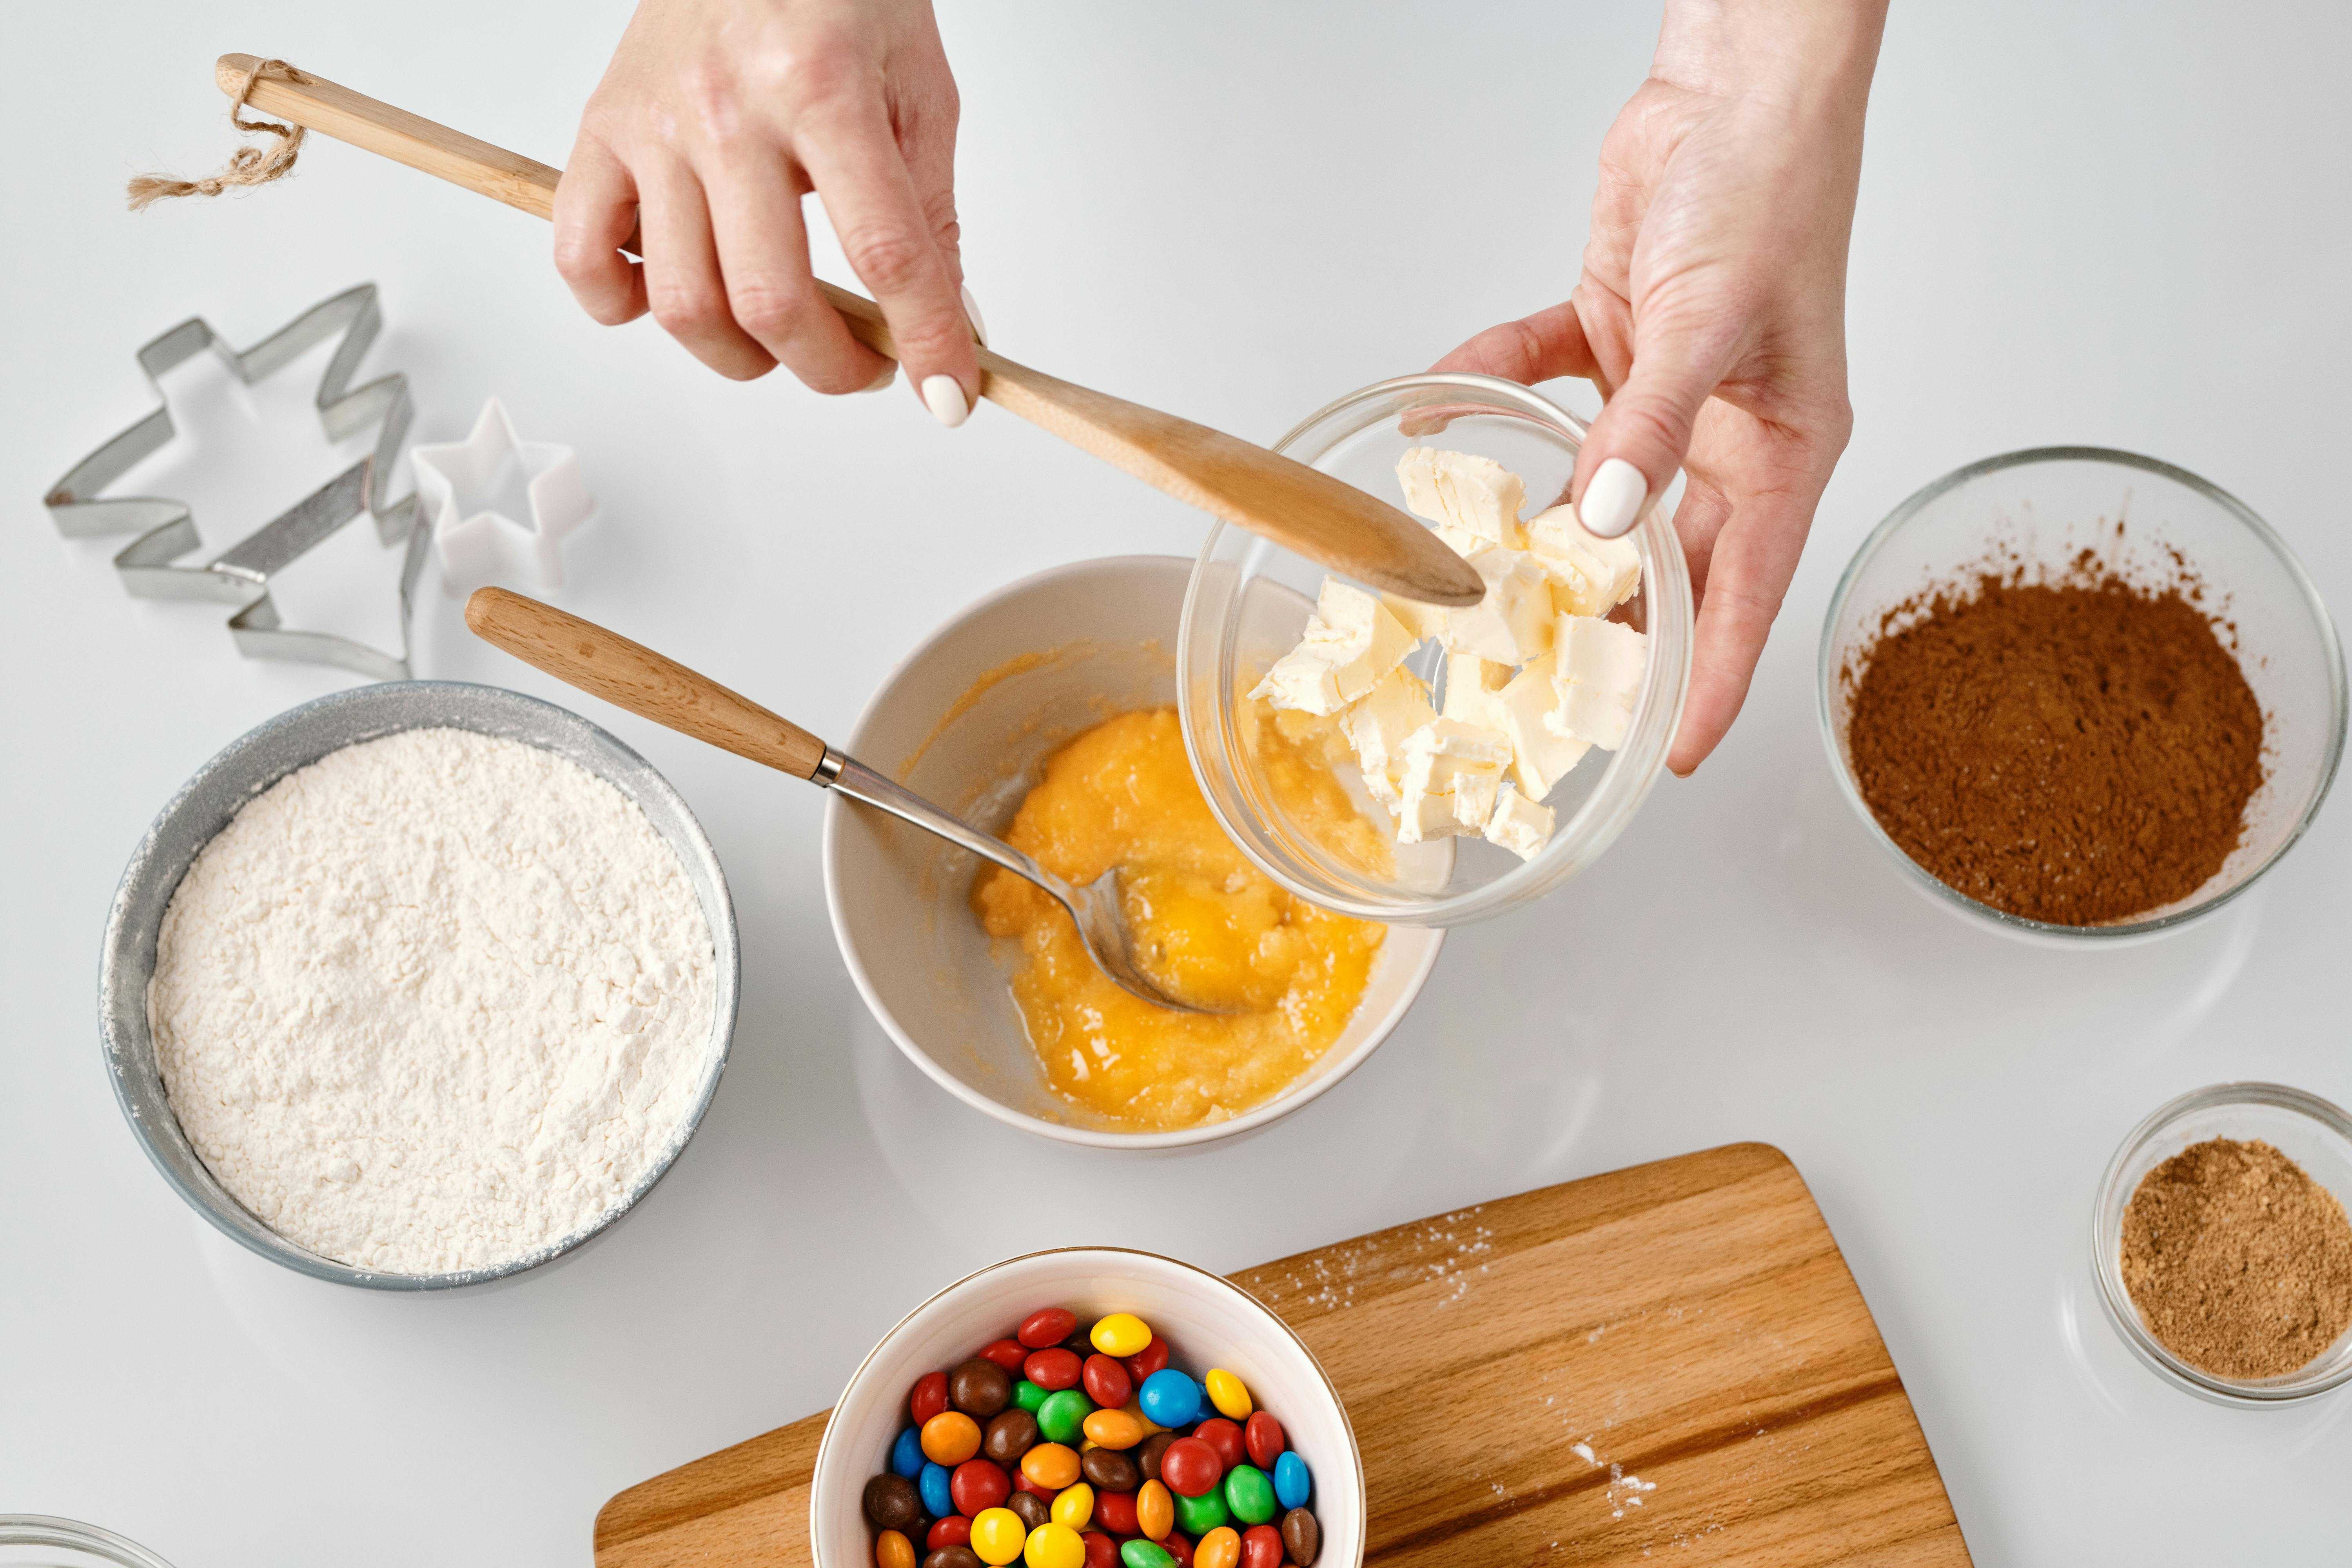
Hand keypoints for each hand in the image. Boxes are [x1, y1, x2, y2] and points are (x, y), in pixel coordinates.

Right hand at [555, 0, 979, 425]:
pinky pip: (583, 258)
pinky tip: (679, 297)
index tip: (948, 398)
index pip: (885, 253)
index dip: (925, 343)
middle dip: (832, 366)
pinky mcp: (599, 131)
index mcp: (821, 87)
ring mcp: (651, 124)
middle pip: (768, 299)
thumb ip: (932, 215)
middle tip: (865, 365)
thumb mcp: (919, 91)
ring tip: (784, 339)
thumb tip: (951, 329)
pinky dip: (622, 308)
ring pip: (681, 303)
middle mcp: (726, 108)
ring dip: (743, 357)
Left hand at [1432, 0, 1885, 772]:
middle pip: (1666, 557)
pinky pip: (1539, 388)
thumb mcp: (1713, 321)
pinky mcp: (1611, 340)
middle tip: (1549, 690)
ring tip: (1477, 585)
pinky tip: (1437, 407)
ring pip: (1592, 486)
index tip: (1671, 752)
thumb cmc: (1769, 191)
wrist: (1736, 91)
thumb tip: (1604, 516)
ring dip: (1535, 522)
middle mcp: (1726, 432)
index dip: (1709, 677)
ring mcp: (1665, 391)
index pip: (1746, 591)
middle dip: (1611, 622)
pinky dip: (1487, 392)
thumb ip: (1652, 425)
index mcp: (1785, 445)